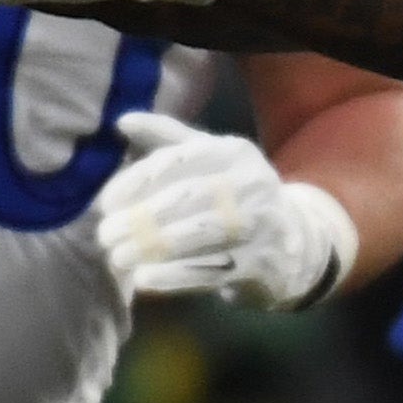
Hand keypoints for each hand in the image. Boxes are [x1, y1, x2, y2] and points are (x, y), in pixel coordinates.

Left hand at [89, 113, 353, 308]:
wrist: (297, 243)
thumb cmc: (234, 197)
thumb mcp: (209, 161)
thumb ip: (166, 140)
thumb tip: (121, 122)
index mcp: (235, 152)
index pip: (180, 159)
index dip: (138, 180)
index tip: (105, 203)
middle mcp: (255, 183)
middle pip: (191, 196)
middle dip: (142, 217)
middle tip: (105, 235)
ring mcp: (264, 225)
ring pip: (202, 233)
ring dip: (154, 247)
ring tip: (118, 258)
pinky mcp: (264, 264)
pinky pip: (214, 270)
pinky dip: (175, 276)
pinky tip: (143, 280)